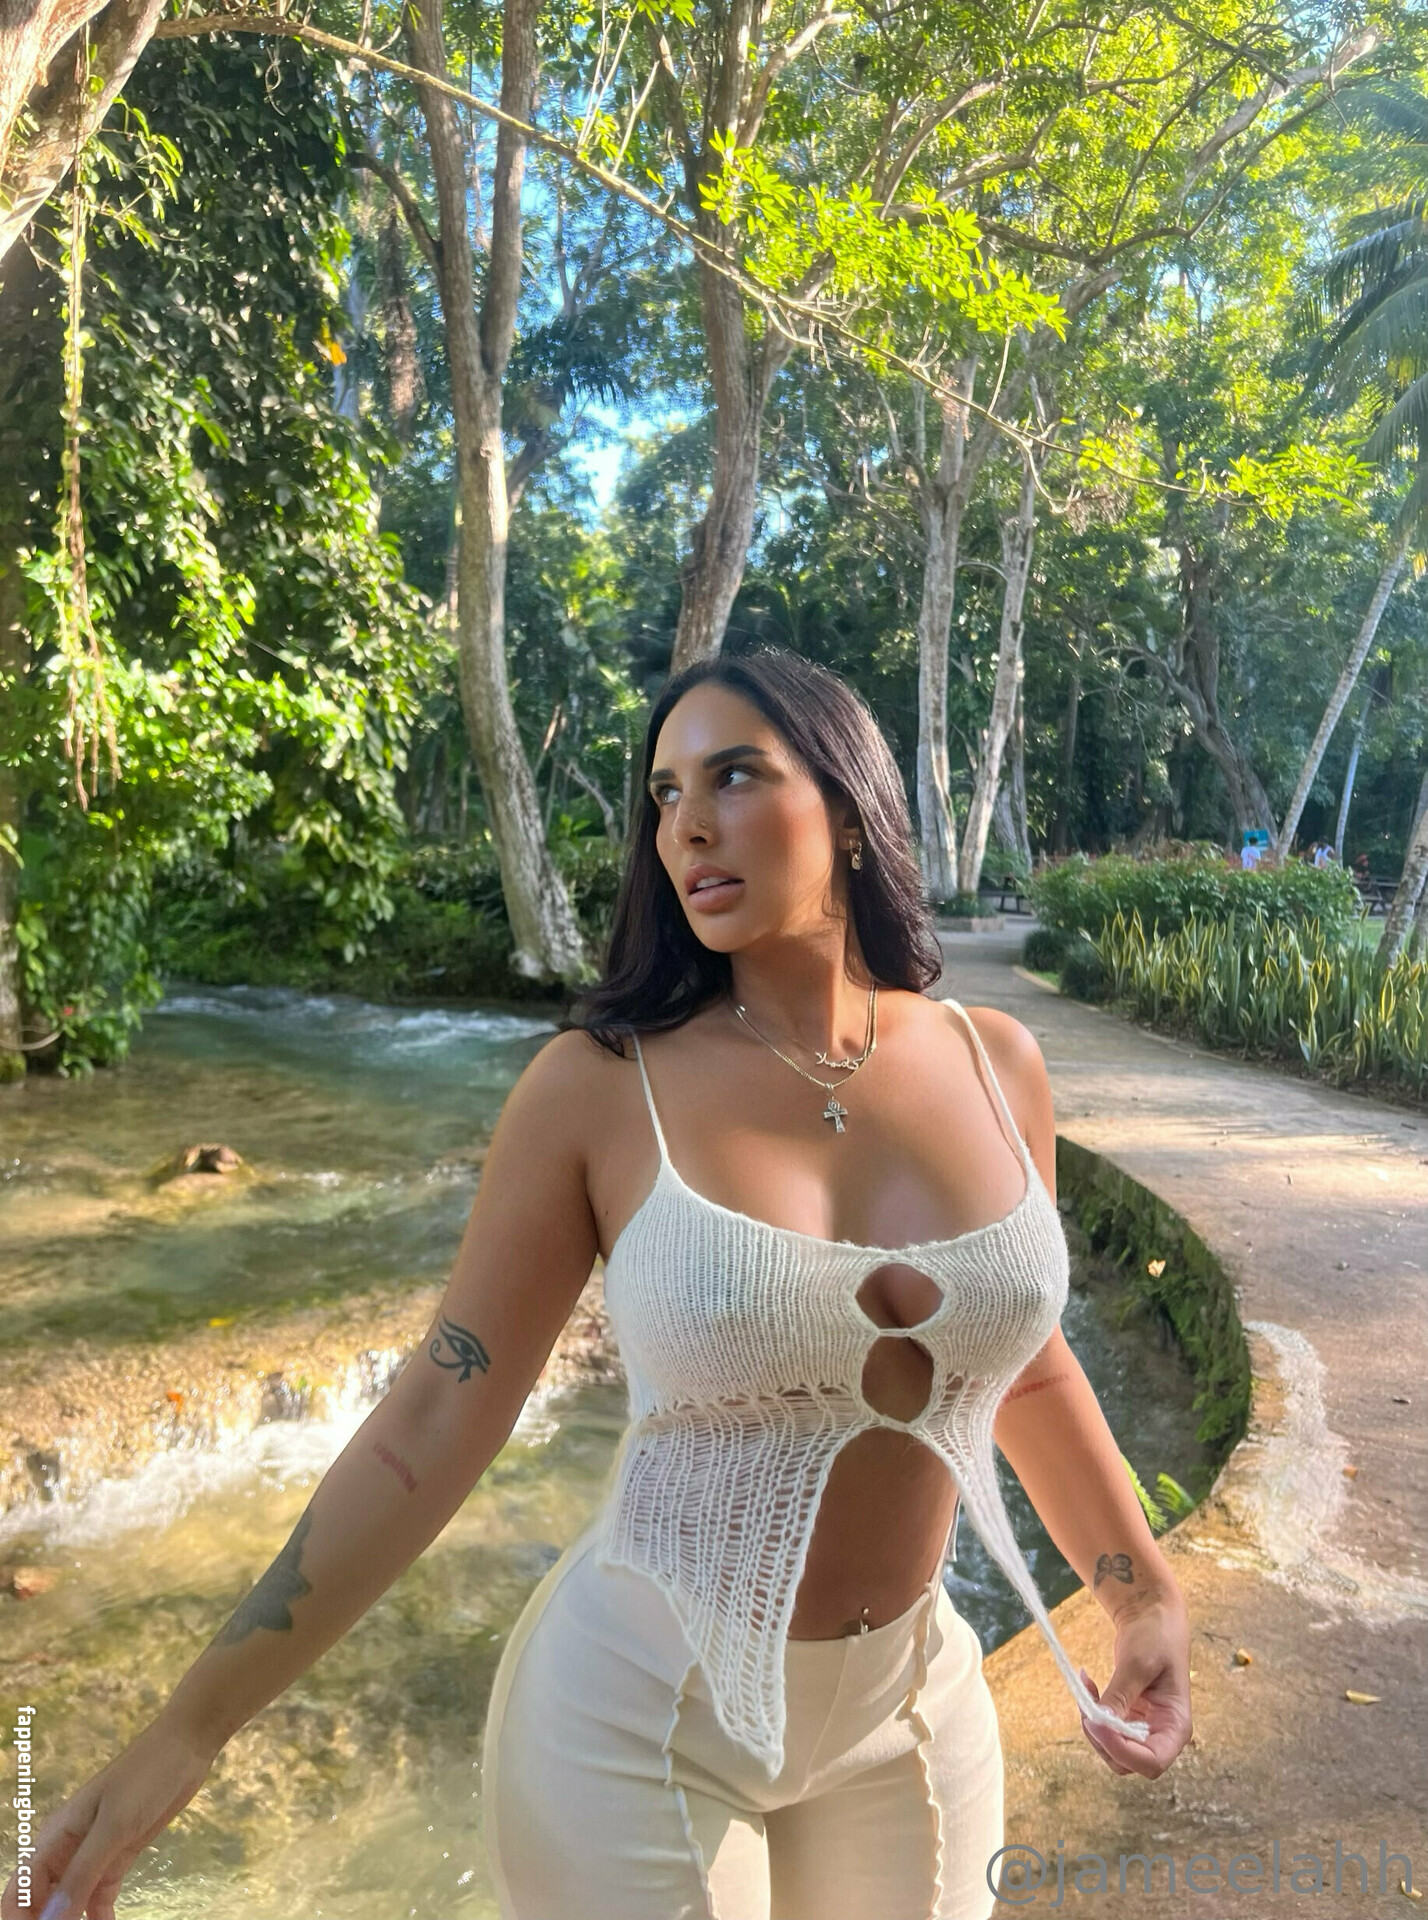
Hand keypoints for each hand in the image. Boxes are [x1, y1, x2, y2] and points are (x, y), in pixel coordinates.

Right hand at [1, 1713, 218, 1919]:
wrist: (186, 1747)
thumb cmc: (144, 1778)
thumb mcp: (113, 1826)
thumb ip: (81, 1874)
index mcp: (55, 1836)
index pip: (21, 1888)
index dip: (20, 1918)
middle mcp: (67, 1848)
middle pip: (43, 1899)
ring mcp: (94, 1853)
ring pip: (71, 1901)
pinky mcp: (119, 1855)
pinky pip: (99, 1895)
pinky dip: (99, 1916)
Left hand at [1077, 1593, 1191, 1780]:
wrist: (1152, 1617)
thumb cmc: (1155, 1637)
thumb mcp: (1138, 1664)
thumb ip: (1120, 1695)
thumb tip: (1100, 1724)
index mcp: (1176, 1726)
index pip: (1152, 1762)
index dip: (1123, 1750)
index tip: (1098, 1723)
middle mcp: (1161, 1734)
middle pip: (1128, 1762)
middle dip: (1102, 1740)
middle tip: (1086, 1706)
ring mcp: (1143, 1728)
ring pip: (1112, 1750)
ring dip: (1092, 1727)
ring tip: (1085, 1690)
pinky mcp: (1127, 1717)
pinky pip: (1105, 1729)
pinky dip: (1091, 1713)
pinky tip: (1087, 1683)